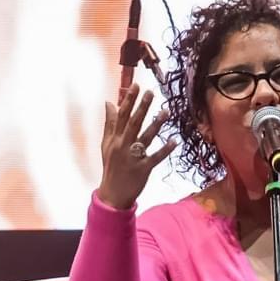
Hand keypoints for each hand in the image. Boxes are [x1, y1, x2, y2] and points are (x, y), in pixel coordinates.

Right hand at [96, 84, 174, 209]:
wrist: (113, 194)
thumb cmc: (111, 167)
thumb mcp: (106, 145)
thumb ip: (109, 123)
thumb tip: (109, 103)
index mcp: (115, 139)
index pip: (121, 116)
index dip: (128, 100)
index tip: (136, 86)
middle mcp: (123, 146)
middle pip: (133, 123)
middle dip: (142, 107)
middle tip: (151, 92)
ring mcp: (133, 158)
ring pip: (145, 138)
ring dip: (156, 125)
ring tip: (166, 112)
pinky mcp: (143, 169)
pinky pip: (155, 157)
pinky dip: (164, 150)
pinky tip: (173, 141)